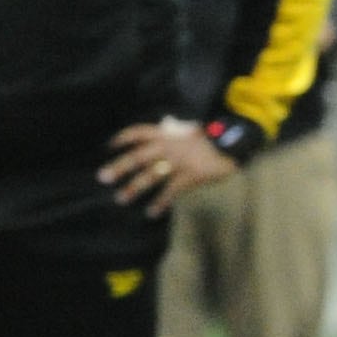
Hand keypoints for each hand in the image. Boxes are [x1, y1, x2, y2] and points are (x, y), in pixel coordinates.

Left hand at [101, 119, 235, 210]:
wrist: (233, 143)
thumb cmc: (209, 137)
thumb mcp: (187, 129)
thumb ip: (173, 130)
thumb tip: (164, 124)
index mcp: (167, 133)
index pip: (139, 132)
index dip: (123, 138)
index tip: (109, 146)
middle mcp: (169, 145)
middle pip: (139, 156)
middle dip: (120, 167)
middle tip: (103, 177)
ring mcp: (180, 160)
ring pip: (152, 175)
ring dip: (134, 188)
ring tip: (121, 198)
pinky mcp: (191, 175)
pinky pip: (171, 190)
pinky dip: (160, 202)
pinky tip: (151, 212)